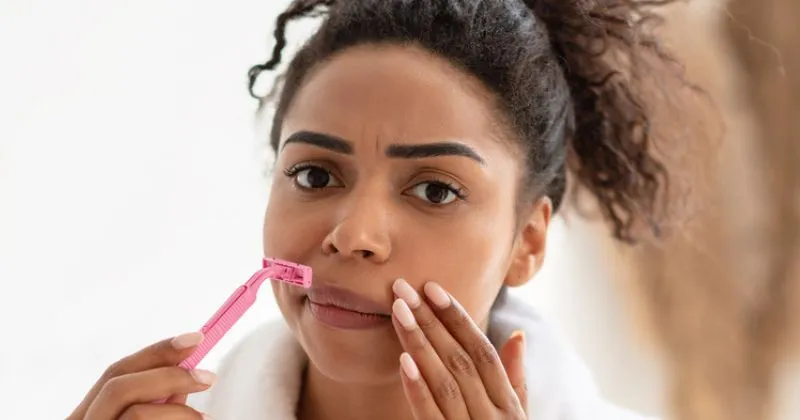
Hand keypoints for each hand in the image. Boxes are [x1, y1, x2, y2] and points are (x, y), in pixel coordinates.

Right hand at [68, 332, 214, 419]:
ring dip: (176, 408)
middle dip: (168, 373)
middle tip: (208, 376)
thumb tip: (184, 377)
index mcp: (85, 414)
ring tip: (202, 418)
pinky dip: (173, 419)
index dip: (156, 351)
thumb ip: (155, 404)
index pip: (115, 371)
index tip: (194, 339)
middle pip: (117, 382)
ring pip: (134, 410)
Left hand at [391, 279, 526, 418]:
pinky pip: (429, 416)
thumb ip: (516, 377)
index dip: (457, 317)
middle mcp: (491, 416)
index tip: (431, 288)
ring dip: (419, 344)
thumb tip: (518, 333)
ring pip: (443, 382)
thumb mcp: (515, 414)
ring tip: (398, 311)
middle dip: (431, 321)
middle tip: (403, 289)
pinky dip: (417, 388)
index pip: (482, 352)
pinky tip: (402, 360)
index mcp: (508, 403)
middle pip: (460, 361)